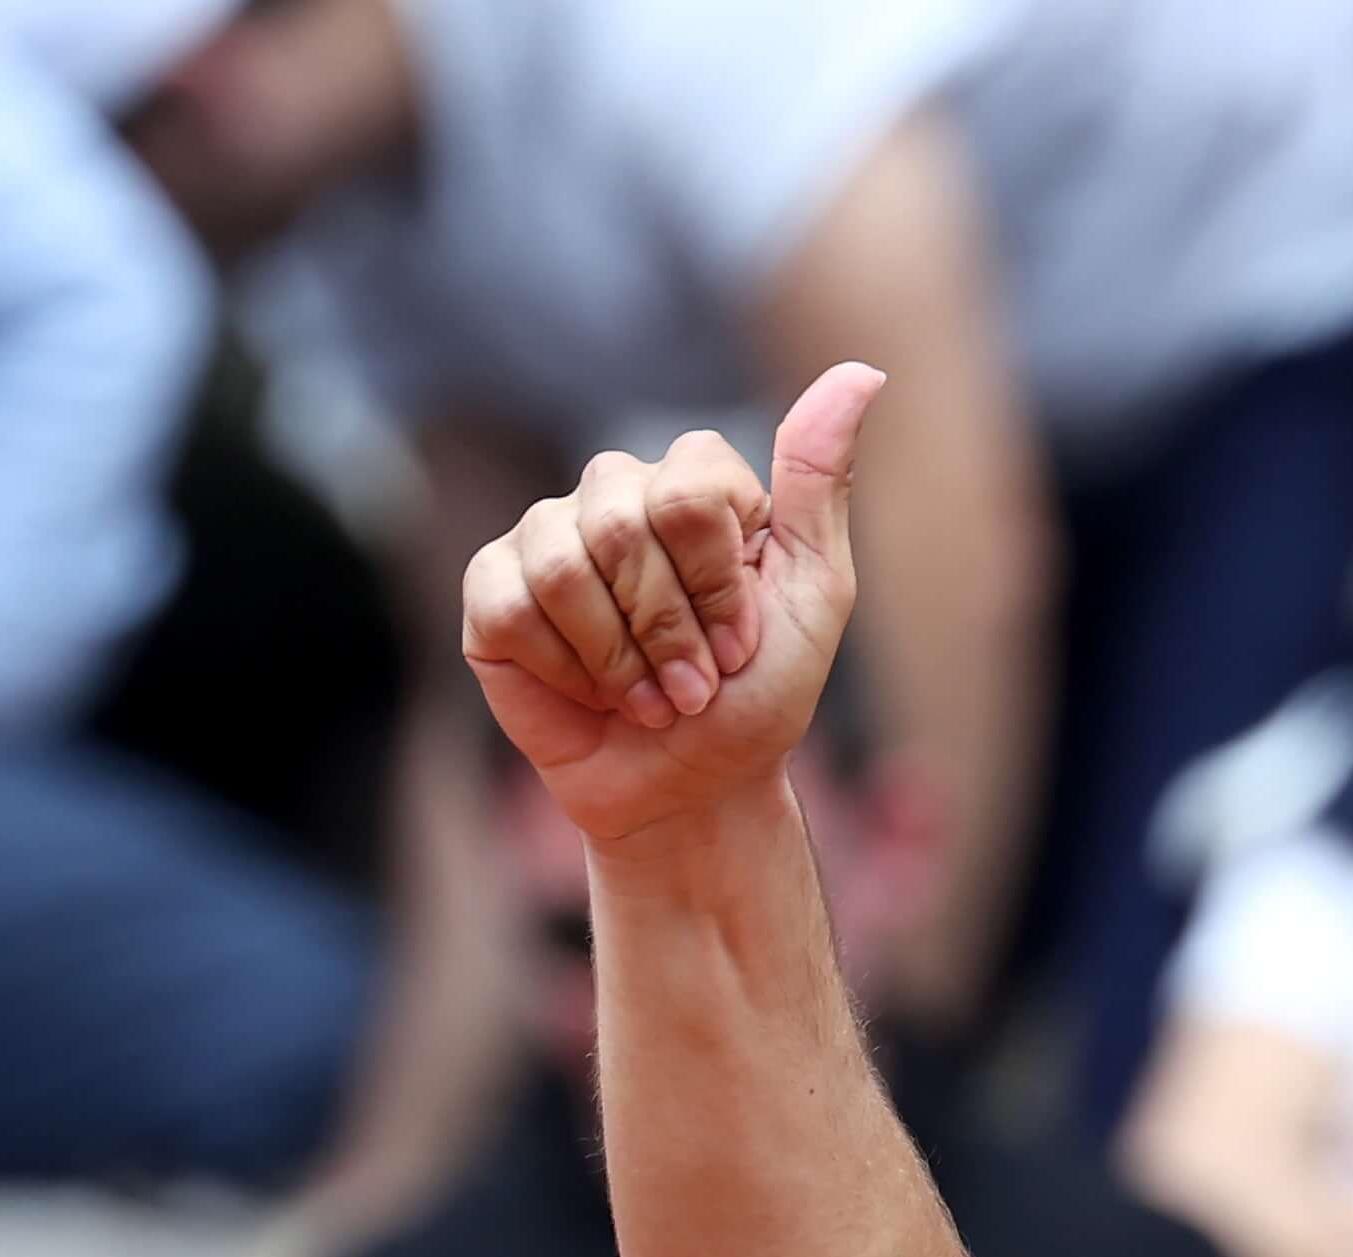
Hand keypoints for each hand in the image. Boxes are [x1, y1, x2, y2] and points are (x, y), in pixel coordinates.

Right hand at [464, 373, 879, 846]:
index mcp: (694, 485)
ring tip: (647, 700)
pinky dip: (562, 670)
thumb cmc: (755, 698)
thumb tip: (860, 370)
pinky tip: (587, 694)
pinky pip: (510, 606)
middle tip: (694, 686)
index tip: (742, 646)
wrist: (689, 790)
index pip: (692, 488)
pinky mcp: (491, 590)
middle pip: (623, 521)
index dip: (717, 583)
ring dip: (618, 659)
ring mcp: (547, 536)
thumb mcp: (815, 596)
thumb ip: (819, 483)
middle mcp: (615, 493)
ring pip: (563, 562)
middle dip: (668, 628)